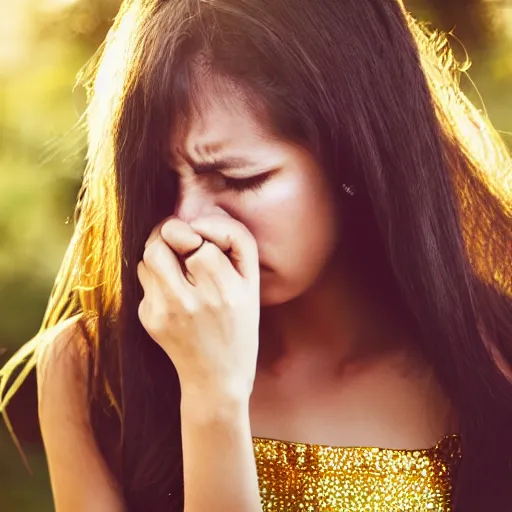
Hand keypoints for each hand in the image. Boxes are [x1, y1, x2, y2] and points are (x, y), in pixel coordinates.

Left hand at [137, 214, 260, 400]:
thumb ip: (237, 242)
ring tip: (177, 266)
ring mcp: (166, 310)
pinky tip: (173, 293)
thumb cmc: (239, 327)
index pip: (200, 239)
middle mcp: (193, 300)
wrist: (217, 379)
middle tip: (184, 242)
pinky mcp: (149, 319)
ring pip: (149, 256)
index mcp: (225, 289)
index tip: (207, 244)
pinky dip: (156, 277)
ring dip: (161, 252)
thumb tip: (202, 217)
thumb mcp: (253, 285)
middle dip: (173, 234)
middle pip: (165, 240)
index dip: (203, 233)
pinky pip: (144, 279)